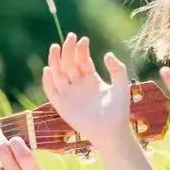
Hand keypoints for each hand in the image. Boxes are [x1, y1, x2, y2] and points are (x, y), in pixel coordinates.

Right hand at [41, 32, 135, 149]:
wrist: (112, 132)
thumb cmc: (118, 112)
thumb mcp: (121, 86)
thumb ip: (118, 69)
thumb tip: (107, 54)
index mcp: (91, 79)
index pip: (82, 60)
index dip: (81, 49)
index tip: (84, 39)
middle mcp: (78, 85)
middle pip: (68, 63)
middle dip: (68, 49)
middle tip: (70, 37)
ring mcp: (69, 94)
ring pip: (57, 74)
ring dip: (55, 60)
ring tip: (55, 47)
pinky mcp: (62, 106)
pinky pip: (51, 92)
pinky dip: (48, 81)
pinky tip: (49, 70)